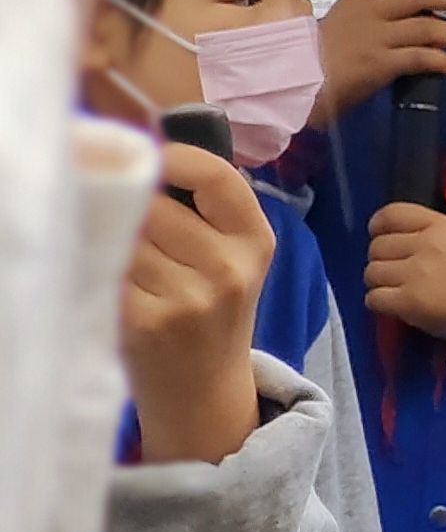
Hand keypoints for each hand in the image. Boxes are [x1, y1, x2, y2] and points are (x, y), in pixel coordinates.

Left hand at [120, 145, 274, 462]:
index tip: (152, 157)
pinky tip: (114, 286)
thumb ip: (207, 210)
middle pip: (156, 205)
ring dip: (115, 240)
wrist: (203, 389)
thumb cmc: (211, 311)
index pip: (217, 177)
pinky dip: (102, 271)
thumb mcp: (234, 258)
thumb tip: (150, 142)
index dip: (176, 157)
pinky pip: (108, 270)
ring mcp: (189, 299)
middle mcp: (230, 270)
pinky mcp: (146, 322)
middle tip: (132, 224)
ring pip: (127, 237)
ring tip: (125, 259)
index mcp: (257, 242)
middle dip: (135, 208)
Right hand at [317, 0, 445, 115]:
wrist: (293, 83)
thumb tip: (405, 22)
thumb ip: (369, 19)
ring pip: (426, 27)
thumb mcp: (338, 25)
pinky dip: (441, 60)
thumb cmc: (312, 57)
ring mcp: (375, 37)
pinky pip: (421, 57)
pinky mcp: (381, 63)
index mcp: (354, 0)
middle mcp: (368, 13)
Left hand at [362, 202, 445, 338]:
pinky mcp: (408, 301)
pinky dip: (380, 303)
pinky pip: (373, 298)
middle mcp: (426, 244)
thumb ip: (426, 233)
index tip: (381, 236)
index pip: (391, 214)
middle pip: (377, 247)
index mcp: (441, 225)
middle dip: (382, 261)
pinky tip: (395, 305)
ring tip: (397, 289)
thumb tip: (389, 237)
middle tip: (396, 272)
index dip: (379, 226)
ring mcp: (416, 273)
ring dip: (380, 283)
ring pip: (371, 273)